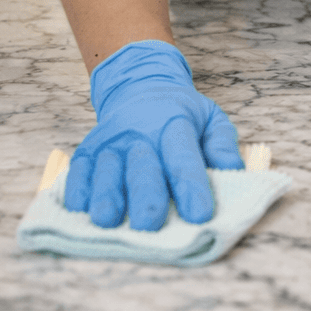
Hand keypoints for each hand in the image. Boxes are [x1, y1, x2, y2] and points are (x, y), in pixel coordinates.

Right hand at [65, 40, 243, 230]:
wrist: (140, 86)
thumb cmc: (181, 114)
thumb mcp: (210, 119)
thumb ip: (222, 144)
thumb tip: (233, 171)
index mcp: (174, 123)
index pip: (183, 157)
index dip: (191, 185)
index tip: (199, 215)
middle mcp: (140, 133)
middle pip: (143, 168)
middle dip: (145, 195)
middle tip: (150, 223)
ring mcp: (111, 142)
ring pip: (107, 169)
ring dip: (106, 194)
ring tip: (108, 219)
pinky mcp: (88, 151)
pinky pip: (79, 170)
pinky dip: (77, 189)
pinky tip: (80, 208)